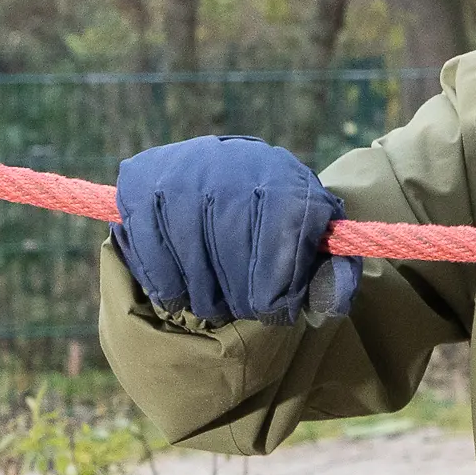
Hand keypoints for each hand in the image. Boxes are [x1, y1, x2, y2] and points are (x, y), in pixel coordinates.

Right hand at [114, 137, 353, 326]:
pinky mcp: (142, 178)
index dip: (277, 287)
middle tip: (239, 310)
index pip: (283, 238)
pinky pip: (146, 240)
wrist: (233, 178)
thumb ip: (334, 276)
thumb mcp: (317, 246)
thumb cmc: (280, 225)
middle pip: (232, 243)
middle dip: (238, 293)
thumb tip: (332, 303)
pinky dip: (162, 278)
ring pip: (187, 245)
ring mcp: (185, 167)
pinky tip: (177, 295)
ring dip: (199, 291)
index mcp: (286, 179)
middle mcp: (235, 163)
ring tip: (211, 305)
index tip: (273, 311)